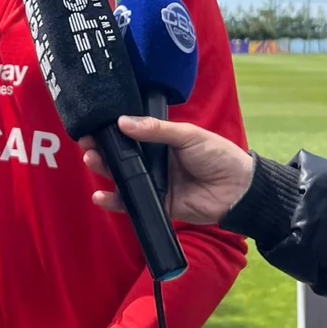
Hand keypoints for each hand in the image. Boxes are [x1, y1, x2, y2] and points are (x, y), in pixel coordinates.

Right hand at [81, 116, 254, 225]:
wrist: (239, 190)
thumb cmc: (217, 155)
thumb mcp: (188, 135)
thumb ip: (156, 131)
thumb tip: (122, 122)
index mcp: (161, 141)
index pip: (129, 134)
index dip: (110, 131)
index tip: (92, 126)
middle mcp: (154, 162)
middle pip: (121, 156)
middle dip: (101, 150)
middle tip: (86, 144)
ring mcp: (154, 184)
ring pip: (123, 178)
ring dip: (104, 171)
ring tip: (91, 161)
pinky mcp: (157, 205)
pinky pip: (132, 203)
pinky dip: (115, 201)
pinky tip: (101, 196)